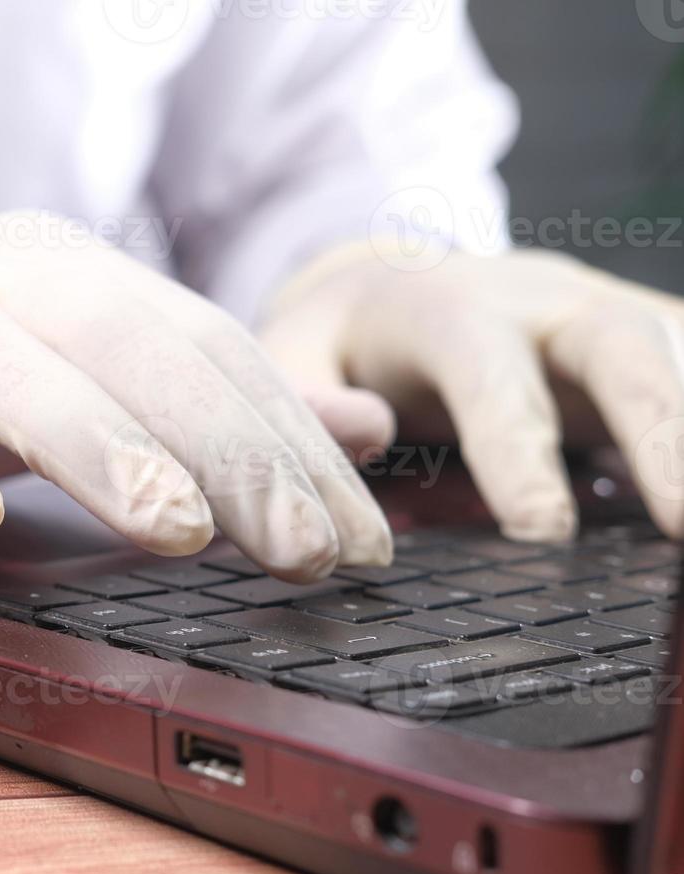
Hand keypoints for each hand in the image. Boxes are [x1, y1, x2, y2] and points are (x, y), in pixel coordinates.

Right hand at [0, 213, 391, 579]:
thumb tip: (361, 430)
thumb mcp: (78, 381)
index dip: (287, 439)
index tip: (355, 536)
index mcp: (59, 267)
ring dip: (96, 450)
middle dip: (225, 451)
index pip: (198, 343)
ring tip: (180, 537)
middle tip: (302, 552)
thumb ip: (211, 402)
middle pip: (119, 345)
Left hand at [260, 245, 683, 540]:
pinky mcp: (645, 338)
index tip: (539, 529)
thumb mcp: (290, 361)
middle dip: (661, 427)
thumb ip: (309, 399)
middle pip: (616, 344)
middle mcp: (541, 301)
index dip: (516, 448)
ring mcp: (604, 313)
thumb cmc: (340, 345)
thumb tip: (367, 431)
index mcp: (447, 310)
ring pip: (670, 350)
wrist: (394, 281)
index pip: (488, 373)